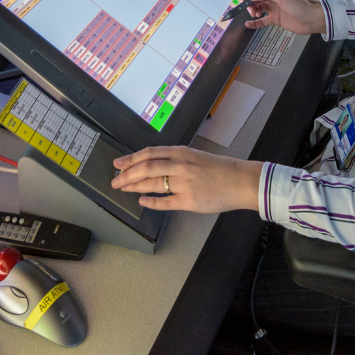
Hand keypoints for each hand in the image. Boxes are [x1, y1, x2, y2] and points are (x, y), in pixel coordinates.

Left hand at [111, 146, 261, 213]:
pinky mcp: (189, 201)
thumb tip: (152, 165)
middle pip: (145, 168)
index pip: (149, 154)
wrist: (239, 181)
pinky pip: (164, 202)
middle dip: (126, 175)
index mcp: (181, 153)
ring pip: (151, 184)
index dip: (130, 159)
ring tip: (124, 189)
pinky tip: (142, 201)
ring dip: (134, 187)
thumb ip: (175, 159)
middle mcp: (180, 166)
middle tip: (115, 181)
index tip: (118, 163)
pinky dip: (151, 202)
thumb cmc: (219, 169)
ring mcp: (183, 184)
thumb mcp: (195, 156)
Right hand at [237, 0, 322, 34]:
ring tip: (254, 15)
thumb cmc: (299, 5)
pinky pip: (262, 20)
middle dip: (249, 1)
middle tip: (250, 9)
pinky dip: (254, 23)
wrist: (311, 19)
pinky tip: (248, 24)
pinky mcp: (275, 18)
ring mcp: (273, 7)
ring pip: (257, 7)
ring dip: (252, 10)